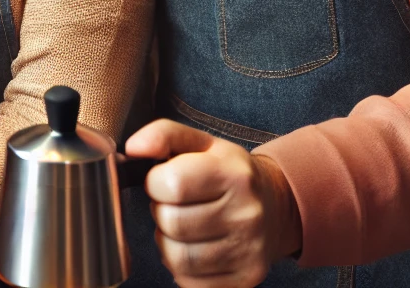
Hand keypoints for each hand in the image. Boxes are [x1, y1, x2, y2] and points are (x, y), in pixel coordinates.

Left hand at [125, 120, 301, 287]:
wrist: (276, 206)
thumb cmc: (230, 173)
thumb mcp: (201, 143)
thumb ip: (163, 135)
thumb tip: (133, 148)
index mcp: (235, 174)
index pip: (172, 184)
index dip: (156, 183)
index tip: (164, 181)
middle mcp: (247, 214)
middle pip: (171, 223)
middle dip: (162, 213)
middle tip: (175, 205)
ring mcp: (248, 250)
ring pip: (177, 258)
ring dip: (168, 243)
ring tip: (182, 227)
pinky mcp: (245, 278)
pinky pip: (190, 281)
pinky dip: (182, 267)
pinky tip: (194, 247)